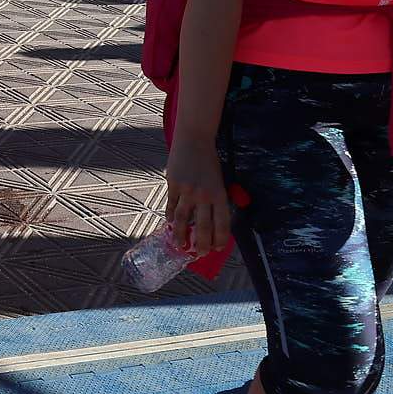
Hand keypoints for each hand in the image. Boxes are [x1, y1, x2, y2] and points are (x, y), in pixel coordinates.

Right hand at [163, 139, 230, 256]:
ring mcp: (187, 190)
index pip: (222, 223)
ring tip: (179, 245)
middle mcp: (204, 195)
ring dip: (181, 235)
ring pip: (183, 219)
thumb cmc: (209, 161)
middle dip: (201, 244)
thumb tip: (213, 221)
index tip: (216, 248)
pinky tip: (170, 223)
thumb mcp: (220, 180)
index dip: (220, 239)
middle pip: (202, 226)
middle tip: (199, 253)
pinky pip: (171, 205)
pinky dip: (170, 217)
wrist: (194, 140)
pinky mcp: (173, 184)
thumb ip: (217, 199)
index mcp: (219, 194)